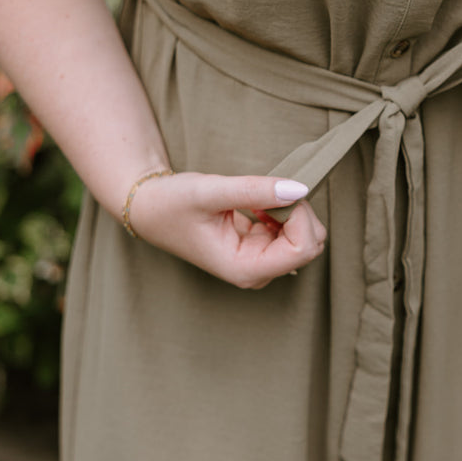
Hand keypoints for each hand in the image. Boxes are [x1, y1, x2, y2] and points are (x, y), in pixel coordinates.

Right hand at [126, 172, 326, 288]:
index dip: (300, 215)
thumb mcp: (211, 191)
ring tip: (255, 198)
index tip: (276, 192)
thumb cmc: (173, 203)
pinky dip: (282, 211)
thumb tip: (300, 188)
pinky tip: (256, 204)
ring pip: (305, 236)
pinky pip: (291, 231)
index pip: (302, 249)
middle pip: (310, 244)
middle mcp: (256, 272)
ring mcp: (260, 263)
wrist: (151, 209)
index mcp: (244, 269)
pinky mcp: (260, 249)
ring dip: (289, 210)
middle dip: (298, 212)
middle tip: (266, 192)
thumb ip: (255, 190)